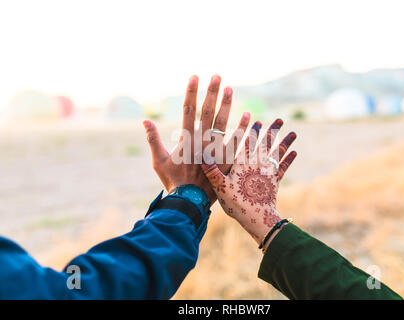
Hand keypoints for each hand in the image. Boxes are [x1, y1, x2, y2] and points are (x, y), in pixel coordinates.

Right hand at [143, 75, 249, 202]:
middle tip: (216, 75)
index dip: (191, 92)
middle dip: (211, 92)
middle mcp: (201, 141)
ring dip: (226, 104)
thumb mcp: (159, 161)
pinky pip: (236, 141)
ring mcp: (214, 150)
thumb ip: (153, 139)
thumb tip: (144, 120)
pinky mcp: (225, 160)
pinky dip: (242, 128)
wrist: (189, 202)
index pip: (188, 110)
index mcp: (185, 139)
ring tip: (230, 88)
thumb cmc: (172, 182)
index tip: (194, 76)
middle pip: (207, 112)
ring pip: (222, 123)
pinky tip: (248, 115)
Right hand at [200, 119, 296, 245]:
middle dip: (272, 131)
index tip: (258, 120)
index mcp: (243, 163)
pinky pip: (283, 167)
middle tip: (279, 119)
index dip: (253, 130)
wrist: (257, 217)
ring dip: (285, 142)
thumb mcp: (219, 186)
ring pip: (277, 153)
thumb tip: (200, 153)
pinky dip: (288, 159)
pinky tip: (294, 152)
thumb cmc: (236, 202)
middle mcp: (257, 164)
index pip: (248, 143)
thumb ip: (211, 169)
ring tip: (293, 133)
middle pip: (266, 144)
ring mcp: (268, 172)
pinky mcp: (275, 182)